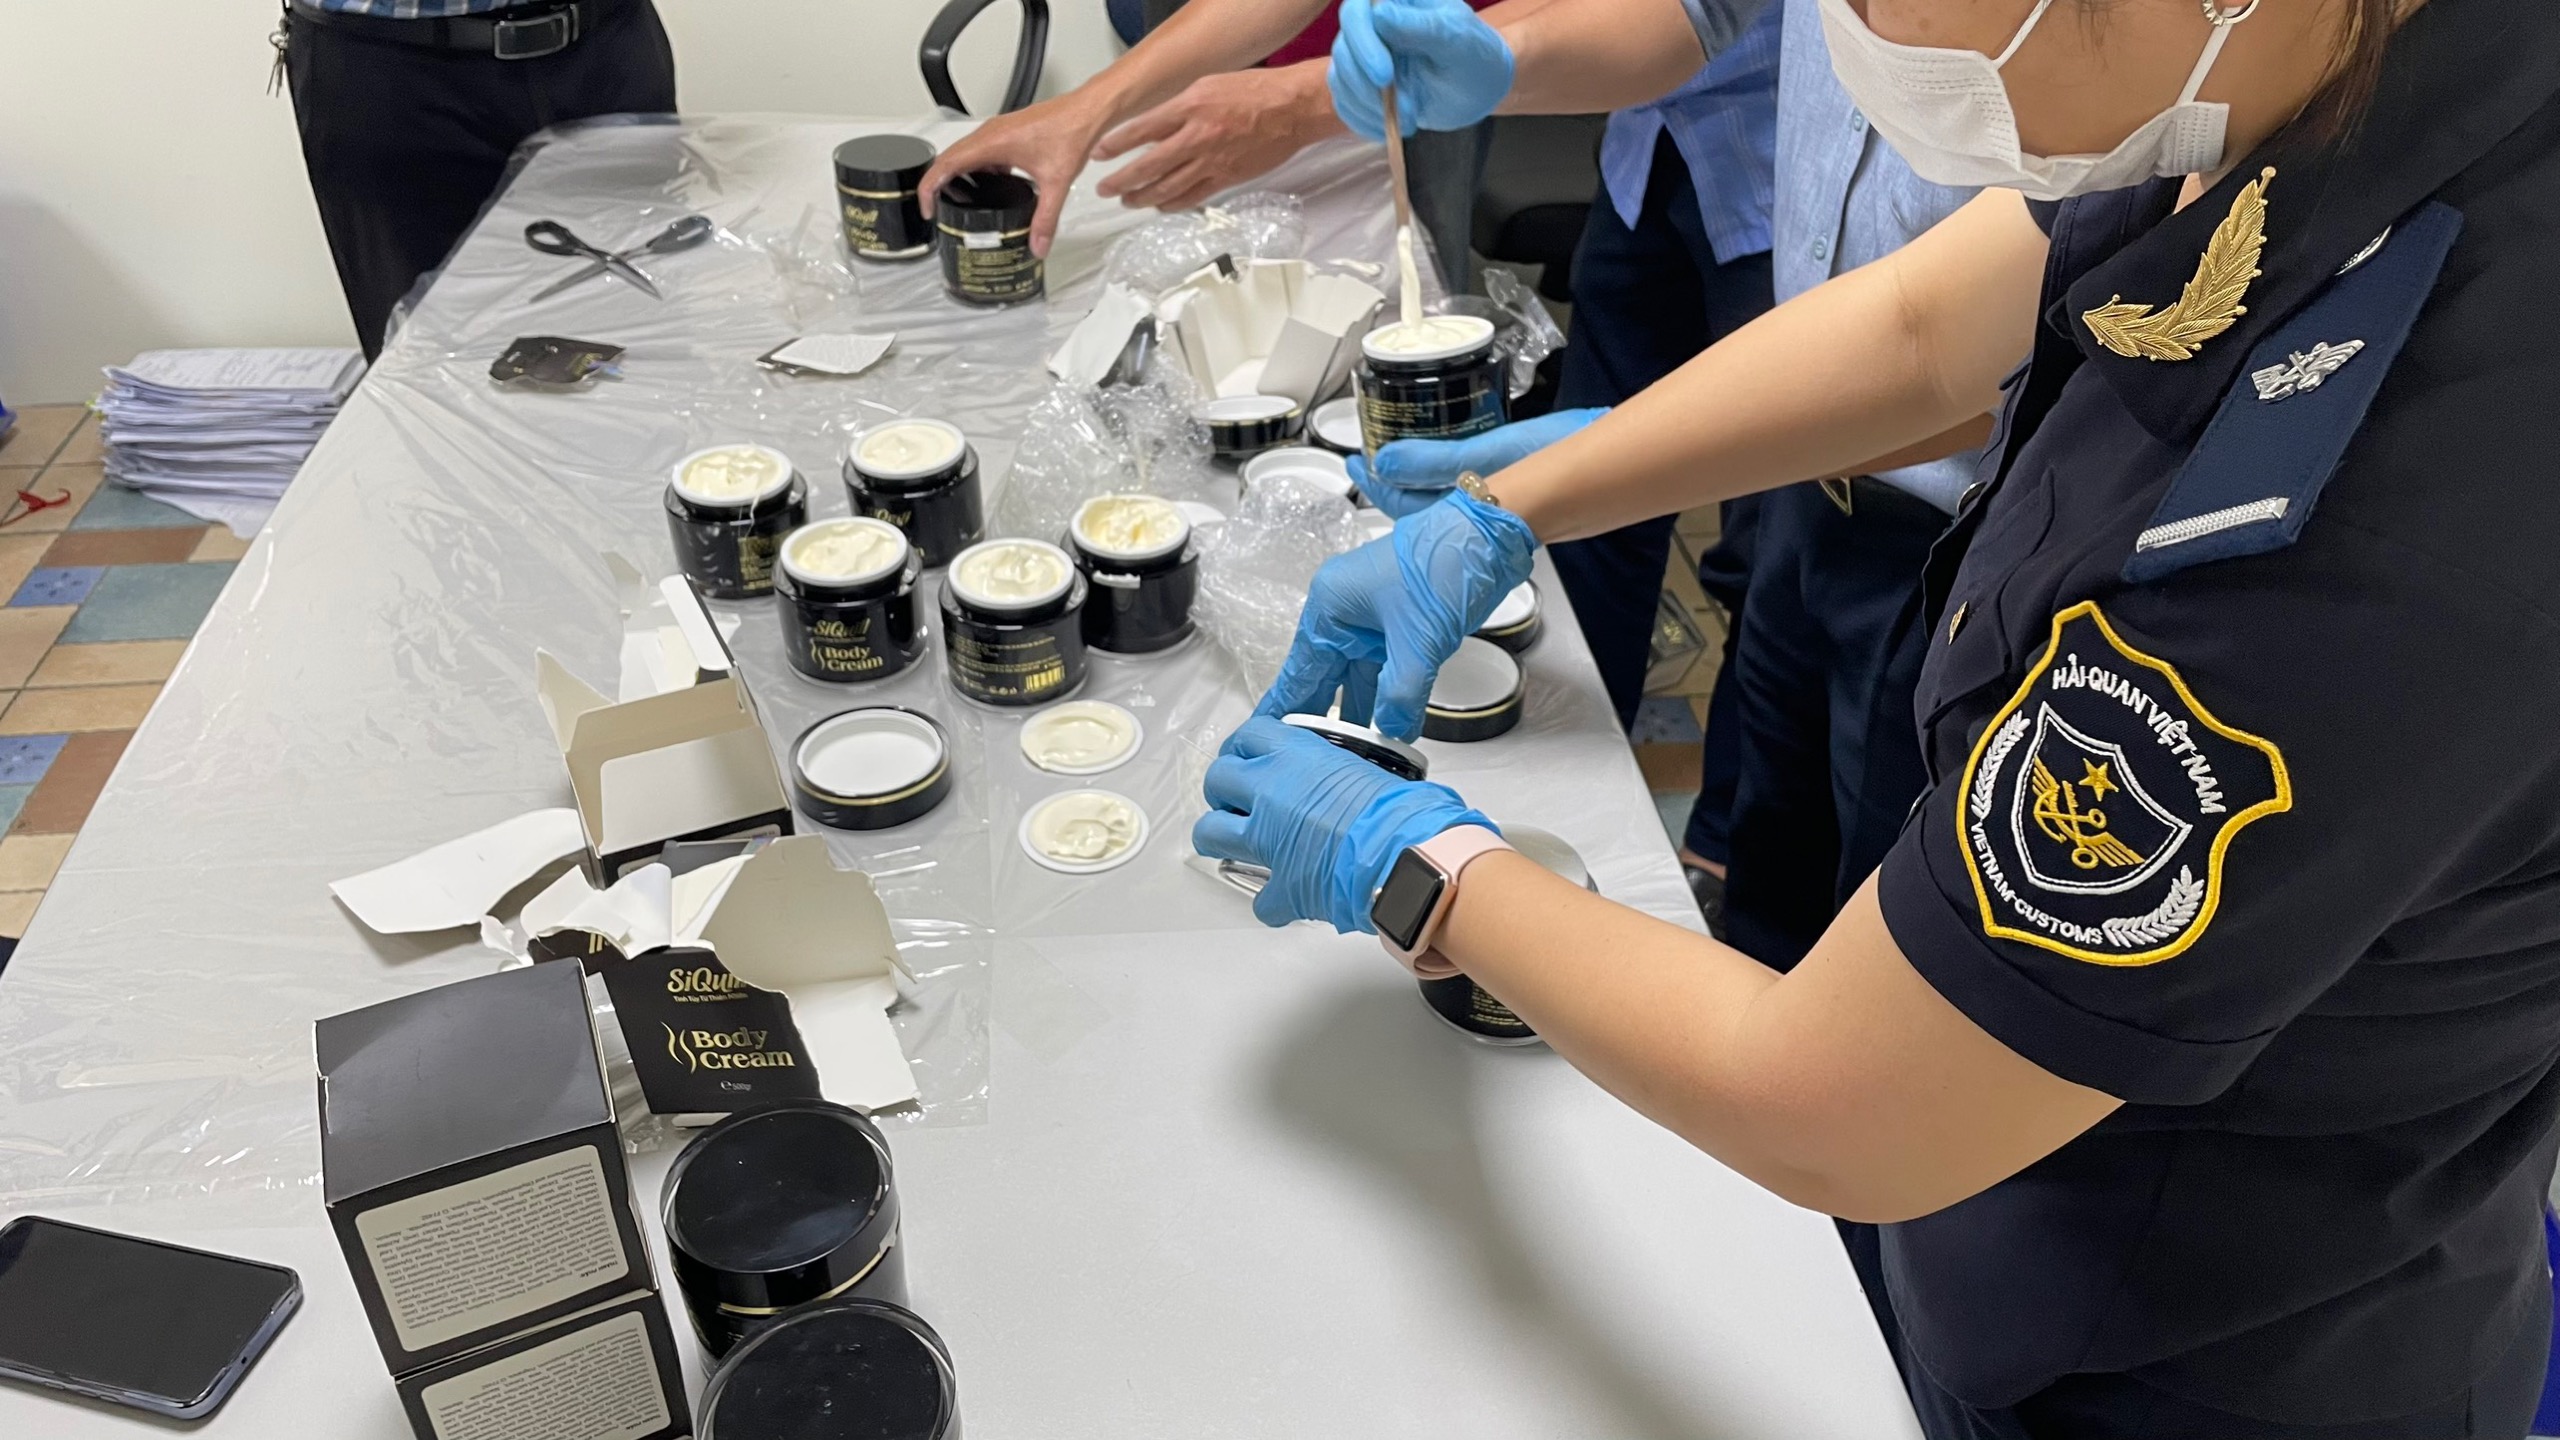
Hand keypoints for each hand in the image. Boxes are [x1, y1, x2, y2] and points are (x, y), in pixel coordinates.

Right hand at [919, 92, 1112, 257]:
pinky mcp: (1007, 132)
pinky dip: (978, 169)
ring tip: (959, 200)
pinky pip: (981, 150)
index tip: (927, 208)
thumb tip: (1037, 244)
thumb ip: (1045, 219)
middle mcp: (989, 133)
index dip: (928, 188)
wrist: (1087, 110)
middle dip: (938, 184)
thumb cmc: (1071, 131)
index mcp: (991, 143)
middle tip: (937, 208)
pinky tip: (991, 186)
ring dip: (958, 175)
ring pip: (965, 153)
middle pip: (949, 158)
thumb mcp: (1056, 183)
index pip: (945, 164)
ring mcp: (997, 131)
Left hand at [1094, 64, 1341, 214]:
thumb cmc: (1255, 92)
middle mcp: (1197, 137)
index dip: (1116, 144)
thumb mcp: (1207, 85)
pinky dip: (1173, 204)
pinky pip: (1193, 197)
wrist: (1291, 109)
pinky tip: (1159, 206)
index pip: (1142, 129)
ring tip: (1127, 201)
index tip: (1099, 153)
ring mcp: (1212, 161)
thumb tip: (1155, 125)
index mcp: (1190, 107)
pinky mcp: (1226, 178)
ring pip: (1168, 187)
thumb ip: (1179, 107)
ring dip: (1142, 197)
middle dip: (1121, 180)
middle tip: (1105, 188)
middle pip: (1149, 165)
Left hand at [1196, 717, 1494, 931]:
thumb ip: (1346, 772)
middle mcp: (1270, 794)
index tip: (1247, 754)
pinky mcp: (1280, 887)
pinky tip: (1284, 899)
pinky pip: (1260, 899)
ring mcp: (1267, 842)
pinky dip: (1271, 902)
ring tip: (1234, 841)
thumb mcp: (1372, 770)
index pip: (1248, 737)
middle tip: (1237, 797)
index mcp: (1295, 757)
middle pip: (1217, 781)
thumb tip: (1356, 783)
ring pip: (1209, 833)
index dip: (1244, 747)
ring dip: (1218, 837)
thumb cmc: (1404, 813)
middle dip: (1222, 790)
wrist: (1409, 856)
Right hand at [1256, 489, 1537, 739]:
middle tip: (1309, 758)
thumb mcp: (1419, 639)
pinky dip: (1388, 697)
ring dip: (1361, 712)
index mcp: (1330, 607)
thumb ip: (1401, 693)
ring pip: (1358, 676)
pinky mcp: (1402, 625)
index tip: (1265, 736)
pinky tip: (1389, 727)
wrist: (1490, 534)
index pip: (1300, 672)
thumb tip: (1392, 731)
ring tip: (1350, 755)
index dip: (1286, 707)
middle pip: (1326, 677)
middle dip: (1324, 718)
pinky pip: (1385, 669)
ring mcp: (1373, 618)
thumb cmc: (1444, 565)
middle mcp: (1344, 612)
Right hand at [1327, 0, 1515, 140]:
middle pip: (1343, 49)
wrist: (1477, 89)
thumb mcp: (1457, 38)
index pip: (1357, 12)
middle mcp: (1371, 26)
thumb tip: (1381, 14)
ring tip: (1410, 121)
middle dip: (1367, 85)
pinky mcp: (1361, 86)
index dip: (1363, 43)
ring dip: (1369, 107)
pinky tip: (1388, 131)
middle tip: (1406, 110)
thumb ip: (1422, 26)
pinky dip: (1363, 121)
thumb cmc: (1474, 55)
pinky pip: (1345, 103)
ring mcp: (1363, 57)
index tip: (1385, 76)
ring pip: (1340, 79)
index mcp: (1393, 2)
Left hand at [1350, 407, 1605, 518]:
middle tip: (1369, 454)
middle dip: (1395, 482)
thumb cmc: (1569, 454)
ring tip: (1400, 452)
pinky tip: (1452, 460)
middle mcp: (1482, 517)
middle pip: (1422, 504)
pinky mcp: (1520, 498)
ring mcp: (1502, 509)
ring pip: (1448, 499)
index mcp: (1472, 512)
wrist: (1627, 461)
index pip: (1406, 505)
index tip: (1354, 461)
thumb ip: (1436, 459)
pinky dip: (1455, 479)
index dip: (1376, 485)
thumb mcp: (1494, 450)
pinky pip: (1474, 493)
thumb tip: (1384, 462)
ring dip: (1423, 480)